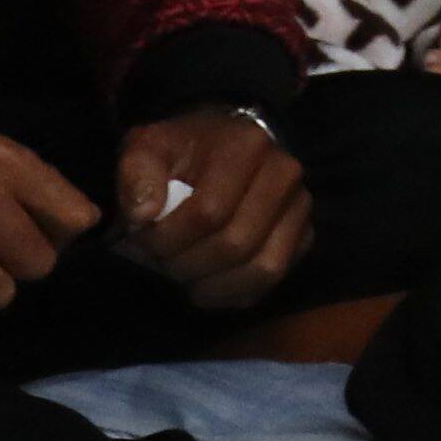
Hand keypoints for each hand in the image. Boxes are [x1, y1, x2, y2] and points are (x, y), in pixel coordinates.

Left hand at [111, 107, 314, 312]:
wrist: (220, 147)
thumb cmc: (181, 152)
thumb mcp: (147, 148)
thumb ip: (136, 175)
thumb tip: (143, 216)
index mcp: (246, 146)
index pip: (208, 212)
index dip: (167, 238)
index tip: (140, 240)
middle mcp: (285, 174)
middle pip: (236, 244)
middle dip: (187, 264)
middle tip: (159, 262)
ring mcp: (300, 207)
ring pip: (263, 268)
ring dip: (213, 285)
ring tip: (183, 277)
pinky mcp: (304, 236)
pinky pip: (273, 280)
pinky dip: (235, 294)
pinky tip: (206, 285)